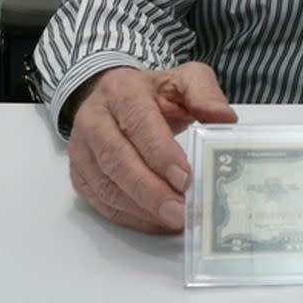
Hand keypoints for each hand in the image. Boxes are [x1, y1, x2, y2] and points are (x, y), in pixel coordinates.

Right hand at [67, 63, 236, 233]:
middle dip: (150, 190)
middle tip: (180, 211)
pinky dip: (129, 217)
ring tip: (174, 220)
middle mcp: (93, 118)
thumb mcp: (184, 80)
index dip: (160, 152)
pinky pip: (100, 202)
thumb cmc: (155, 93)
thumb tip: (223, 118)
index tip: (184, 178)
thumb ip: (205, 93)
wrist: (116, 97)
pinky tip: (156, 222)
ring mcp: (81, 148)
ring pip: (105, 185)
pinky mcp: (79, 174)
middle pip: (117, 159)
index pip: (138, 122)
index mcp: (121, 89)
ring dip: (141, 208)